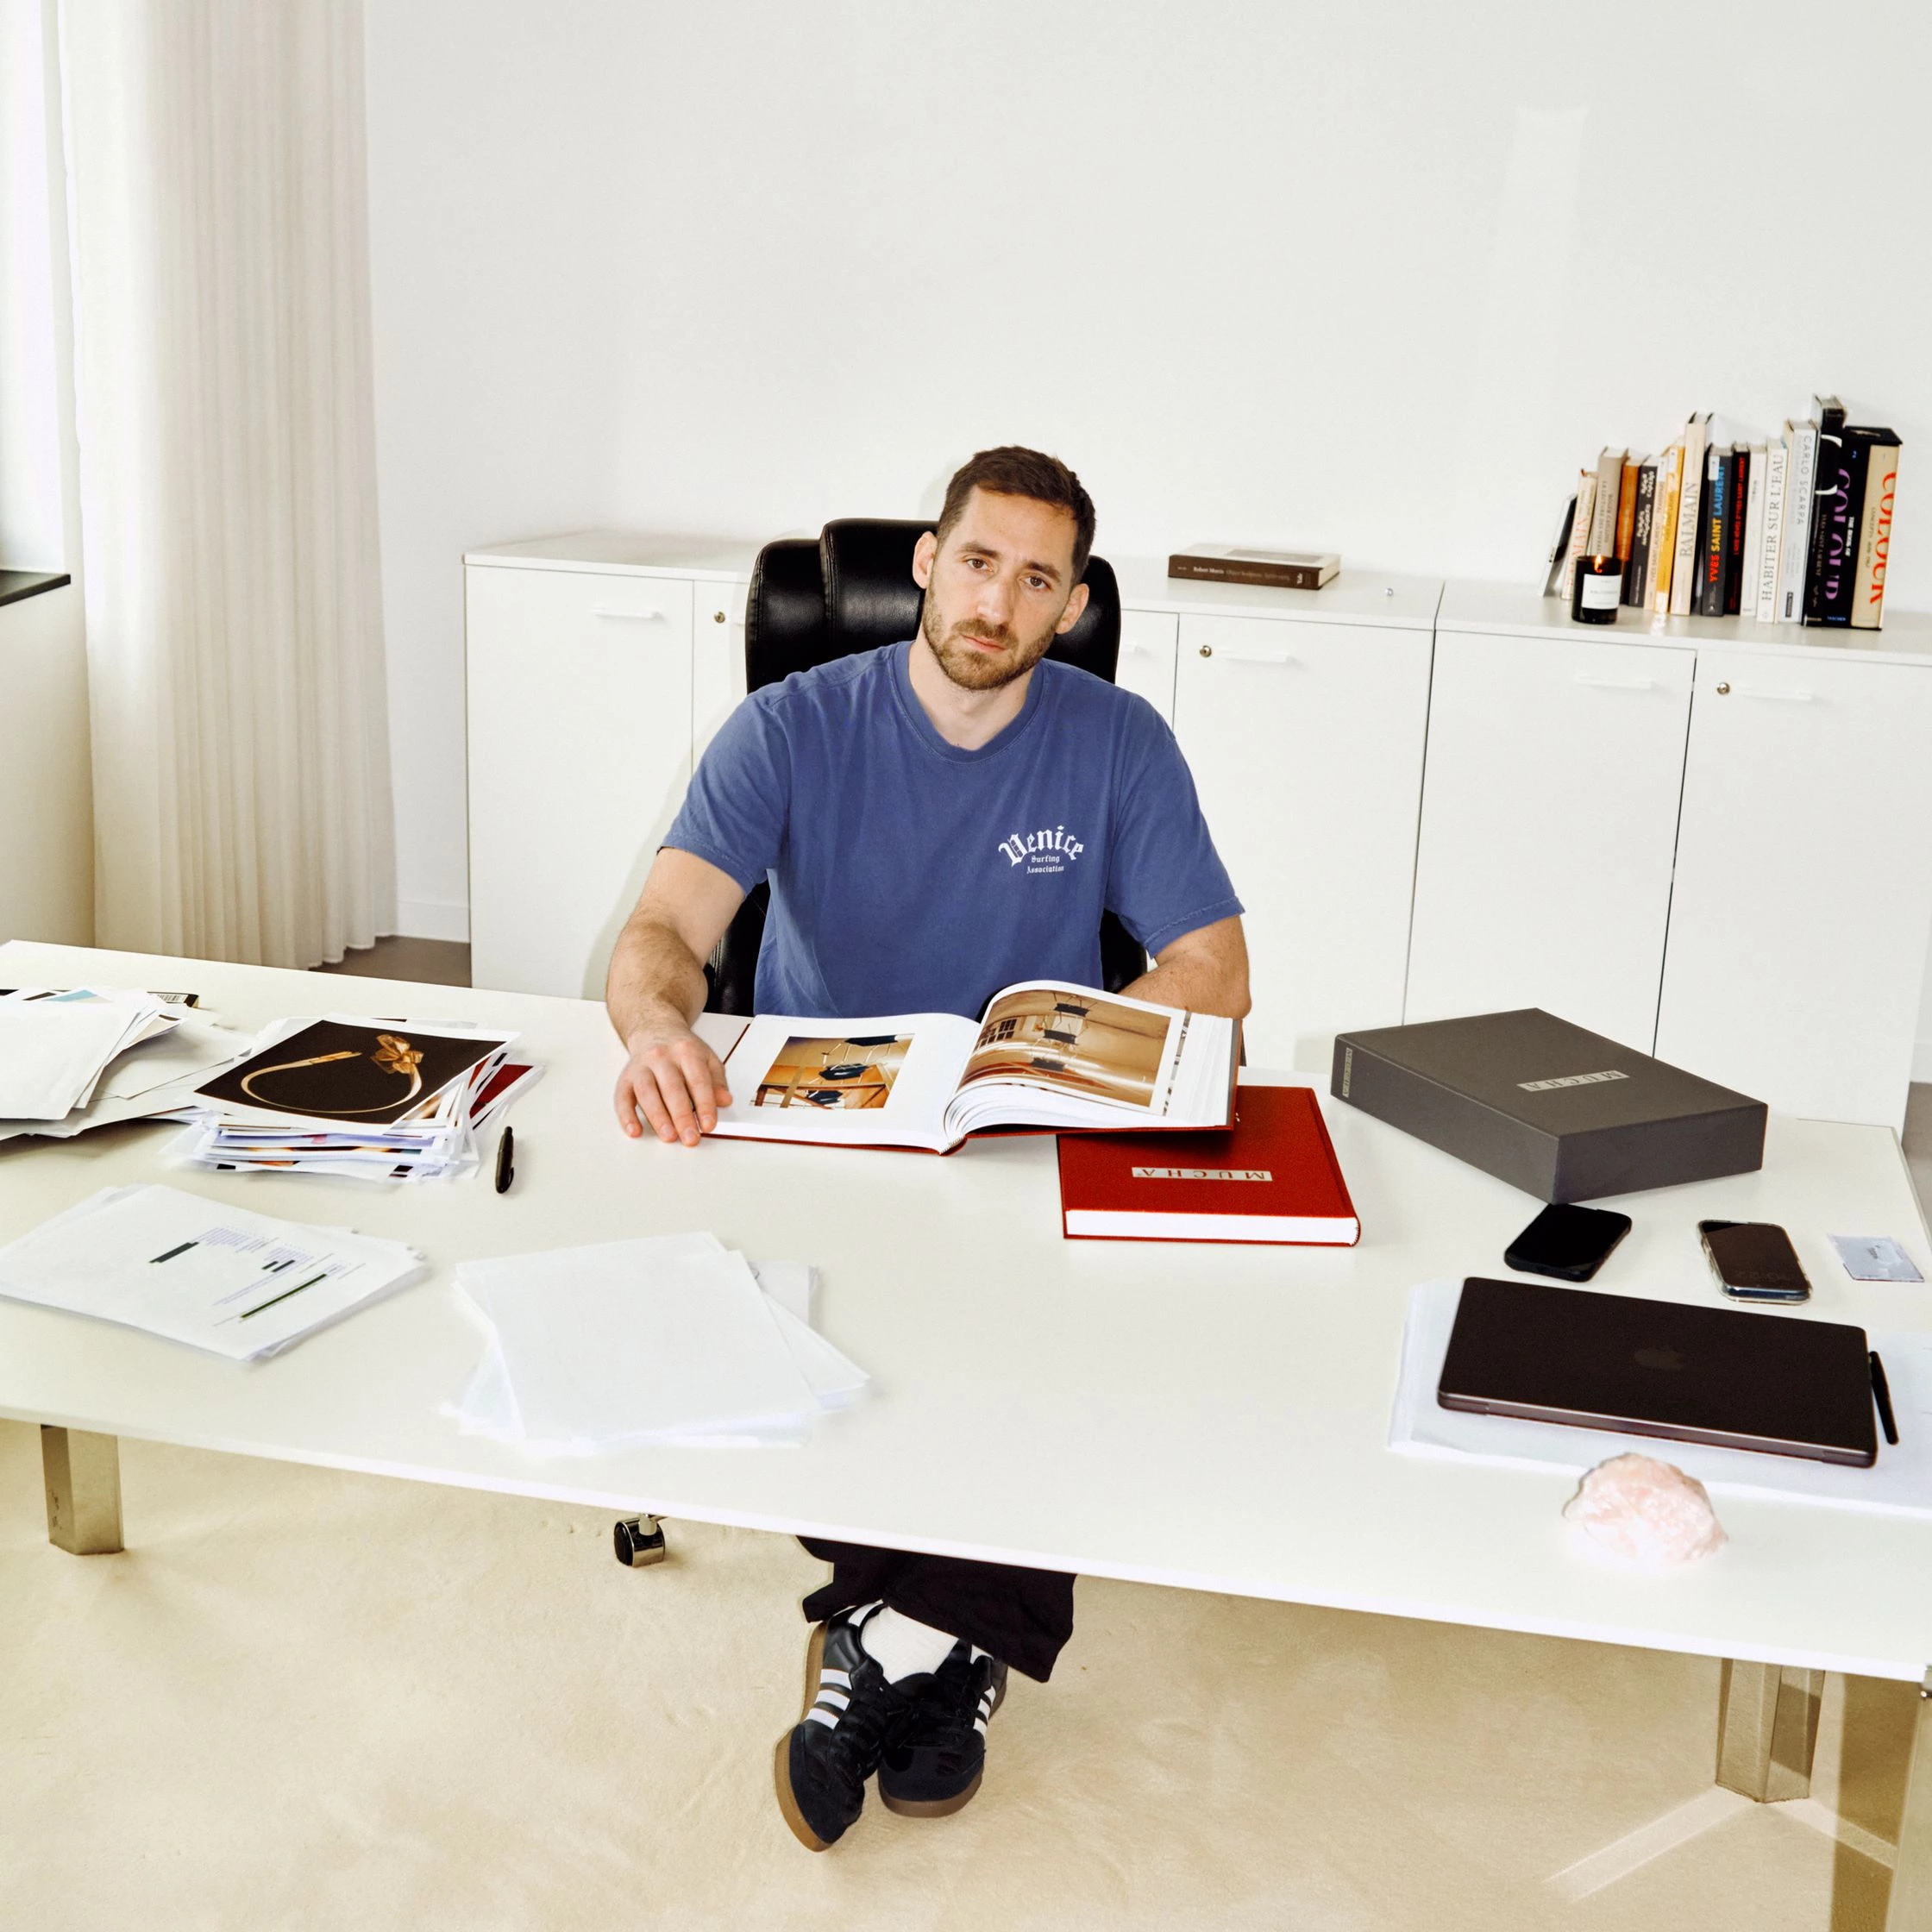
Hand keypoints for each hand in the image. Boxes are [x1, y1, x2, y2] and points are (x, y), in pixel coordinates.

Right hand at [614, 1023, 732, 1146]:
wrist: (655, 1031)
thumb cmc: (682, 1050)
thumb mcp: (707, 1059)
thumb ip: (717, 1081)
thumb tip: (724, 1100)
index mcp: (686, 1052)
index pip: (698, 1081)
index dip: (705, 1105)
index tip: (709, 1125)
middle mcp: (661, 1057)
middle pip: (672, 1089)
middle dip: (682, 1116)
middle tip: (690, 1138)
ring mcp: (641, 1067)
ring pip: (647, 1093)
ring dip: (658, 1118)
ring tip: (669, 1136)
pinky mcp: (625, 1078)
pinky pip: (622, 1098)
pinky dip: (626, 1116)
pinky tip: (635, 1131)